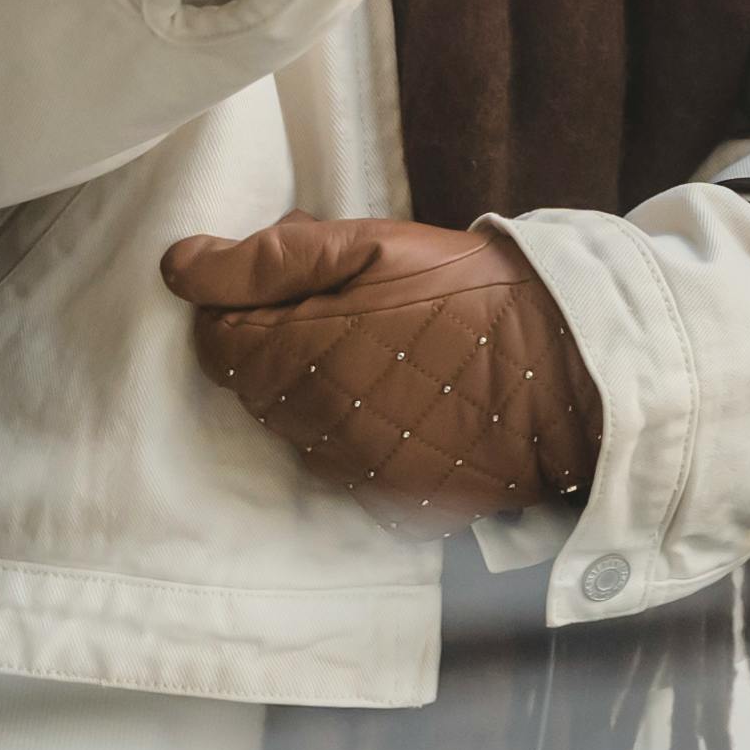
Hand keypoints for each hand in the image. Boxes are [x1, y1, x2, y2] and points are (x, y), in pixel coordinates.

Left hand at [159, 213, 600, 529]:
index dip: (243, 306)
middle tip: (346, 310)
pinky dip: (360, 438)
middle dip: (280, 347)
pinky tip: (406, 405)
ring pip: (297, 431)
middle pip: (254, 388)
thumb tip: (179, 267)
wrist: (570, 368)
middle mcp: (311, 428)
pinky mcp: (393, 506)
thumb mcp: (369, 244)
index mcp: (293, 357)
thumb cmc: (470, 293)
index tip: (293, 287)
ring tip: (382, 354)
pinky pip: (347, 470)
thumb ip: (267, 257)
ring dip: (317, 394)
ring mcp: (352, 474)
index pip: (214, 342)